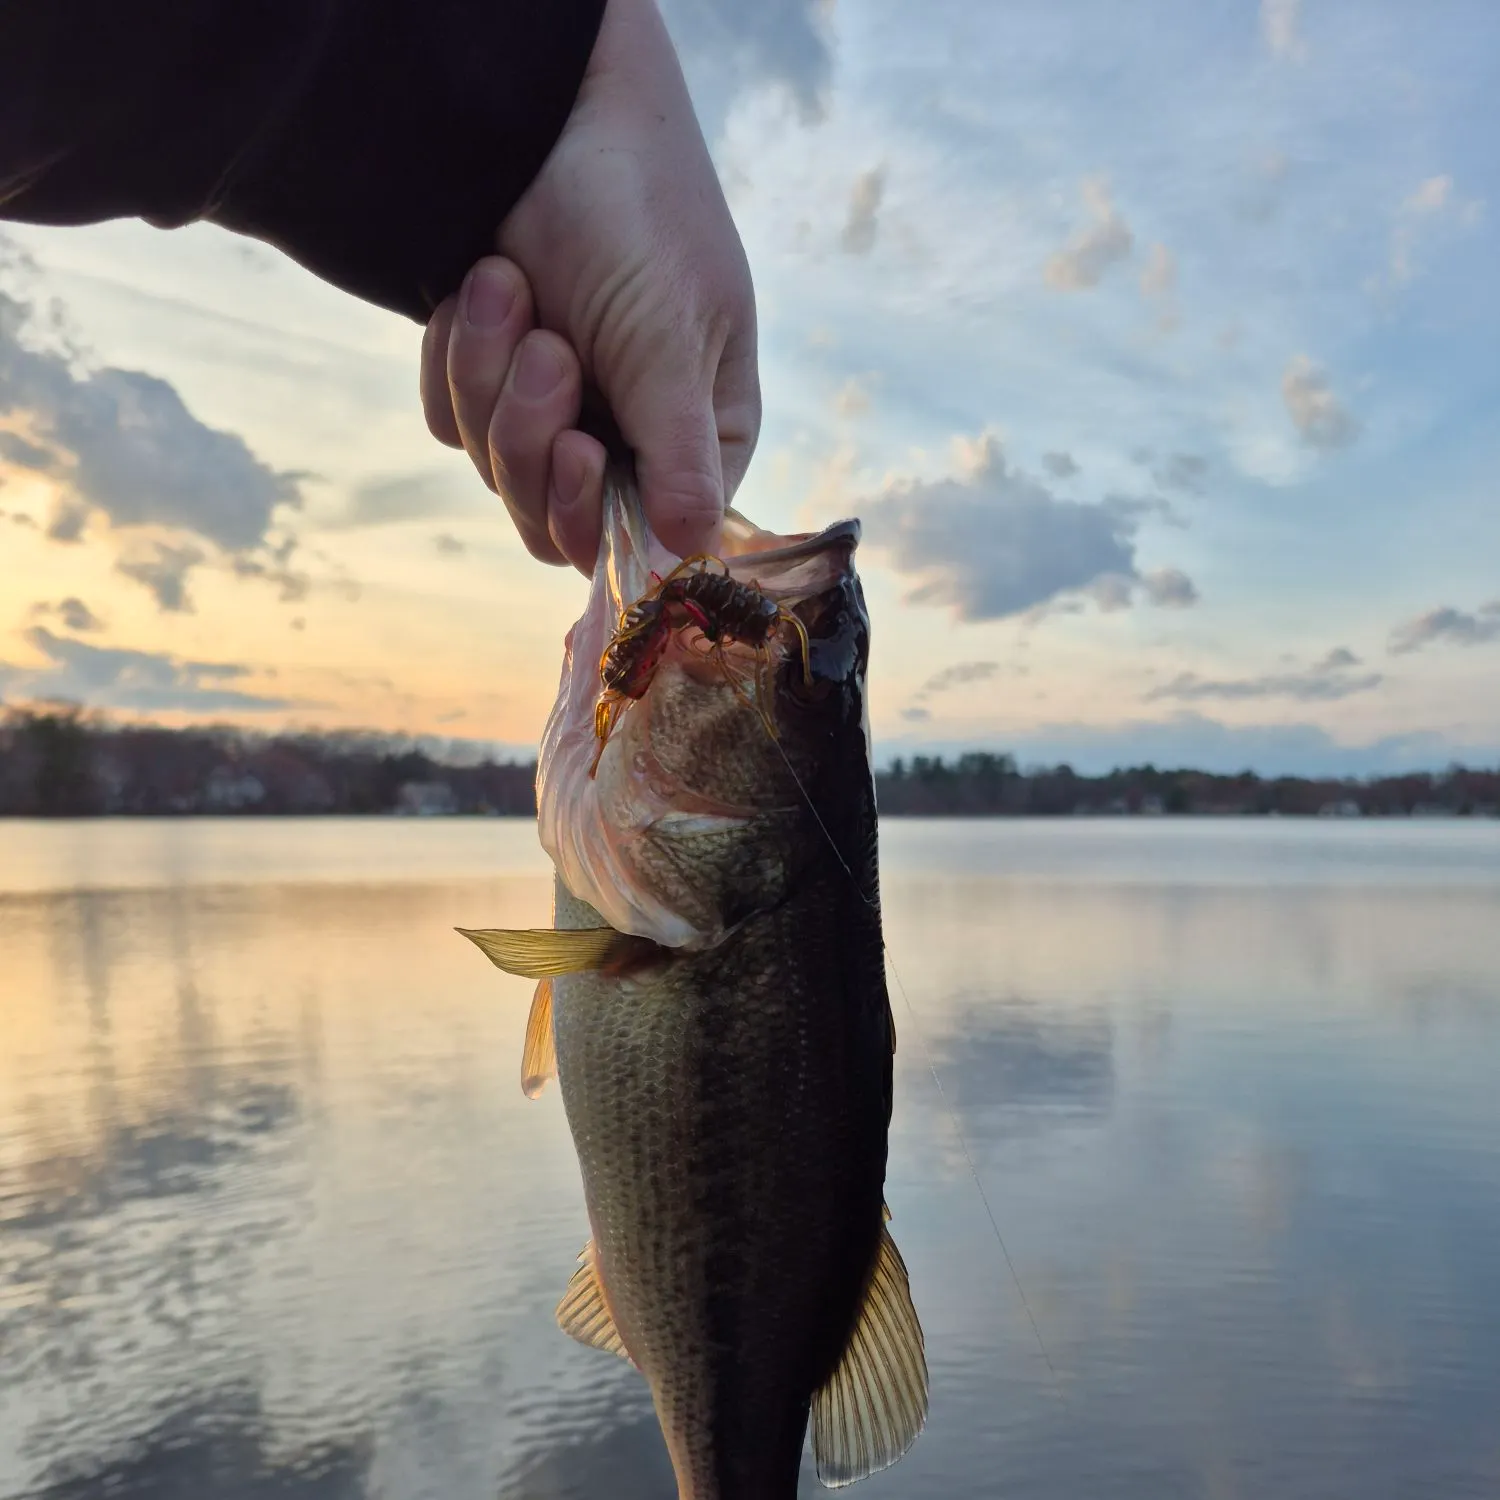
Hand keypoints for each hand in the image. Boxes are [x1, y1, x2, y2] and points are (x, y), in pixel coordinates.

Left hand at [420, 0, 759, 573]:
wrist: (550, 114)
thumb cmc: (641, 216)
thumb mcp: (673, 342)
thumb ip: (681, 459)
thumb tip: (693, 560)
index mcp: (698, 437)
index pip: (644, 535)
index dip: (593, 512)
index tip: (576, 450)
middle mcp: (630, 437)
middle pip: (553, 516)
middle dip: (530, 433)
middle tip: (549, 350)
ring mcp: (558, 410)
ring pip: (495, 468)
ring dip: (489, 377)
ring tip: (508, 287)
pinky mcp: (492, 381)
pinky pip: (450, 422)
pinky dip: (454, 361)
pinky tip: (482, 288)